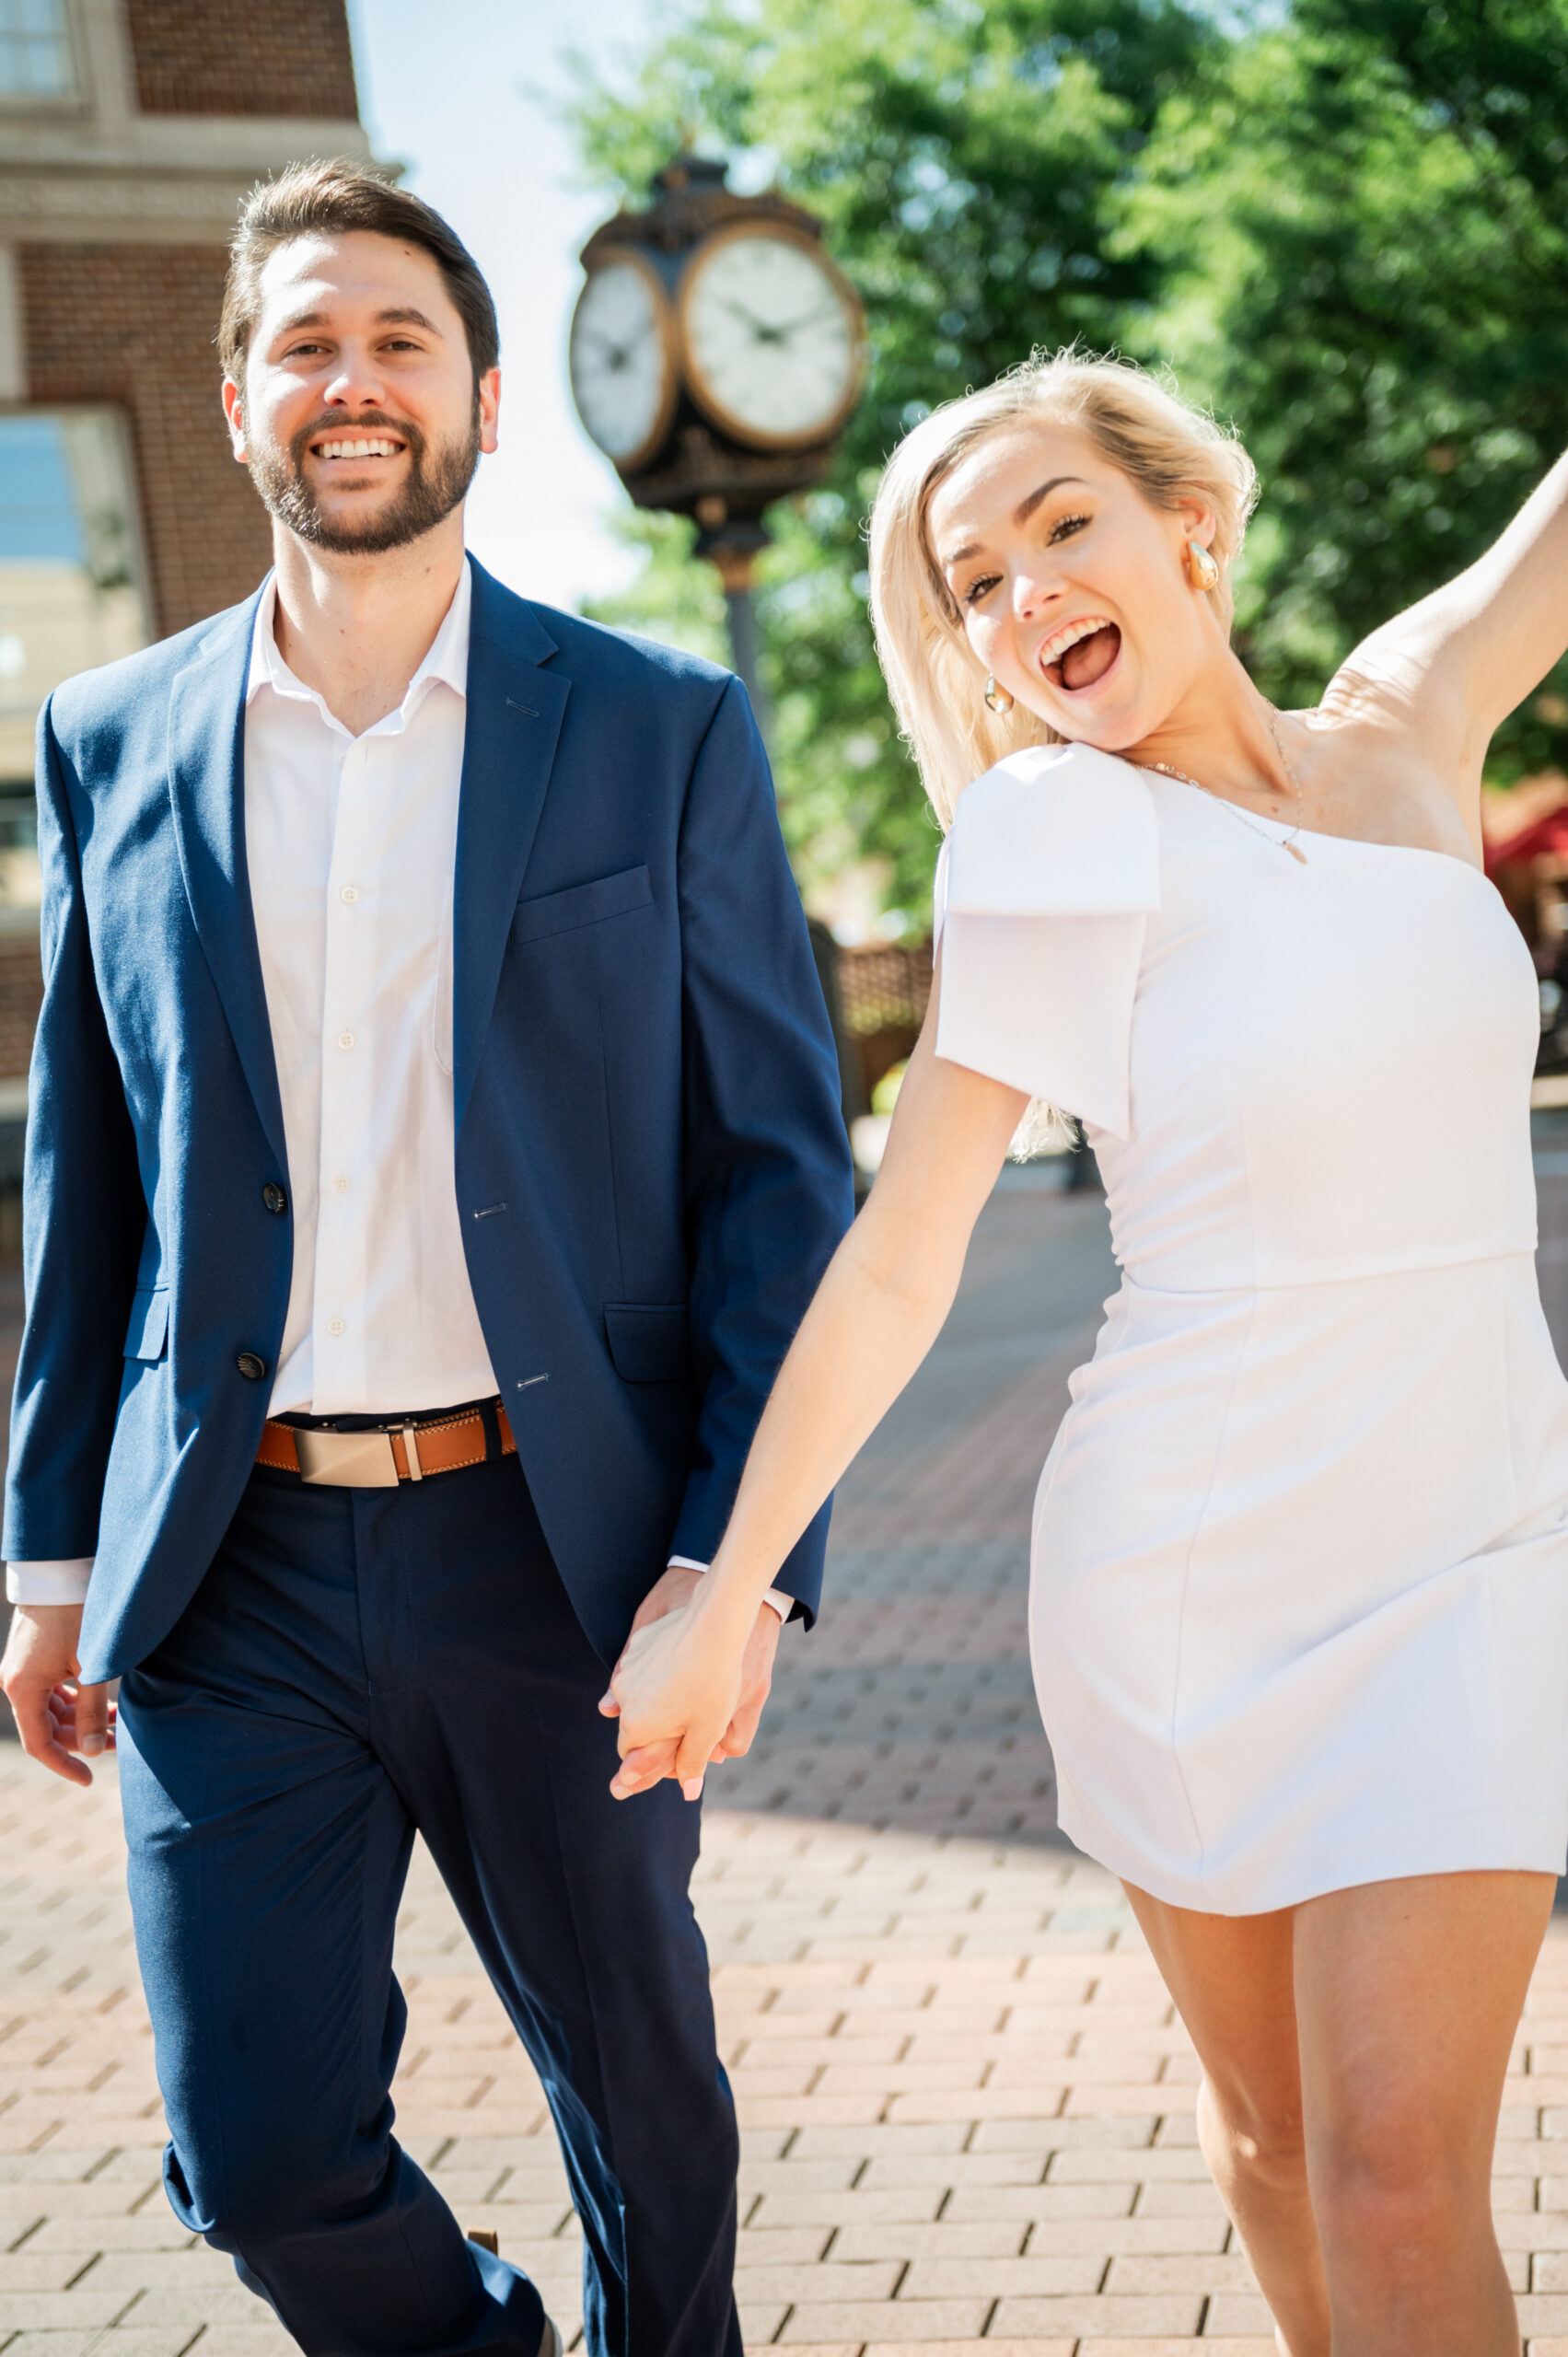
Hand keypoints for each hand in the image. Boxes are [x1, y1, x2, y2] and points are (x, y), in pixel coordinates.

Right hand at [0, 1603, 114, 1785]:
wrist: (62, 1568)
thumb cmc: (77, 1613)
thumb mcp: (92, 1664)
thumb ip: (93, 1711)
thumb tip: (95, 1751)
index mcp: (22, 1688)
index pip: (39, 1744)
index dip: (64, 1765)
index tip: (90, 1779)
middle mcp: (16, 1682)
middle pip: (48, 1727)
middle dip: (82, 1738)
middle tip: (120, 1740)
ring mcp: (24, 1669)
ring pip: (53, 1710)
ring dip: (83, 1718)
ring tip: (119, 1719)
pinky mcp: (36, 1657)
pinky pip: (54, 1691)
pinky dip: (79, 1700)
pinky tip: (107, 1702)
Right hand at [598, 1567, 779, 1801]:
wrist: (715, 1625)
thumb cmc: (713, 1683)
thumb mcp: (707, 1731)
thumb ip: (691, 1763)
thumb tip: (689, 1792)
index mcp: (636, 1725)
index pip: (632, 1753)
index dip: (654, 1756)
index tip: (678, 1747)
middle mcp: (623, 1697)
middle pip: (633, 1723)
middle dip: (655, 1726)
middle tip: (690, 1717)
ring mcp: (628, 1668)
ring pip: (638, 1693)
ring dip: (657, 1699)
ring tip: (691, 1688)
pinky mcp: (638, 1643)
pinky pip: (643, 1666)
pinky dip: (659, 1671)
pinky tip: (686, 1664)